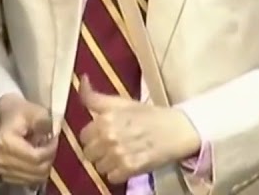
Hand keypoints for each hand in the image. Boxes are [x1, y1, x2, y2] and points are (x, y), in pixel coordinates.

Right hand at [0, 94, 56, 185]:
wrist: (3, 118)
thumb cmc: (19, 113)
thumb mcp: (34, 111)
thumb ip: (45, 123)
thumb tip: (52, 135)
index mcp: (6, 142)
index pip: (36, 157)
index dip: (50, 150)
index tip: (55, 139)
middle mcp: (1, 160)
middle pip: (36, 170)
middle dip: (49, 158)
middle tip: (52, 146)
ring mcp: (2, 170)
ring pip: (35, 178)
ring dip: (44, 166)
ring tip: (44, 151)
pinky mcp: (5, 176)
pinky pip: (30, 181)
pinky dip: (37, 173)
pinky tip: (38, 160)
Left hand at [78, 76, 202, 183]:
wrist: (176, 129)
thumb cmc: (147, 115)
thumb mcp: (120, 103)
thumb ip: (96, 97)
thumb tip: (82, 80)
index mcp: (104, 119)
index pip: (83, 136)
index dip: (93, 137)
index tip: (103, 136)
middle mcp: (109, 137)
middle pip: (89, 154)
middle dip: (98, 151)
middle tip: (112, 147)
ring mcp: (119, 154)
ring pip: (99, 167)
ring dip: (108, 164)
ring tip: (120, 156)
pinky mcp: (130, 168)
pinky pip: (112, 178)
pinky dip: (118, 174)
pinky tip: (127, 165)